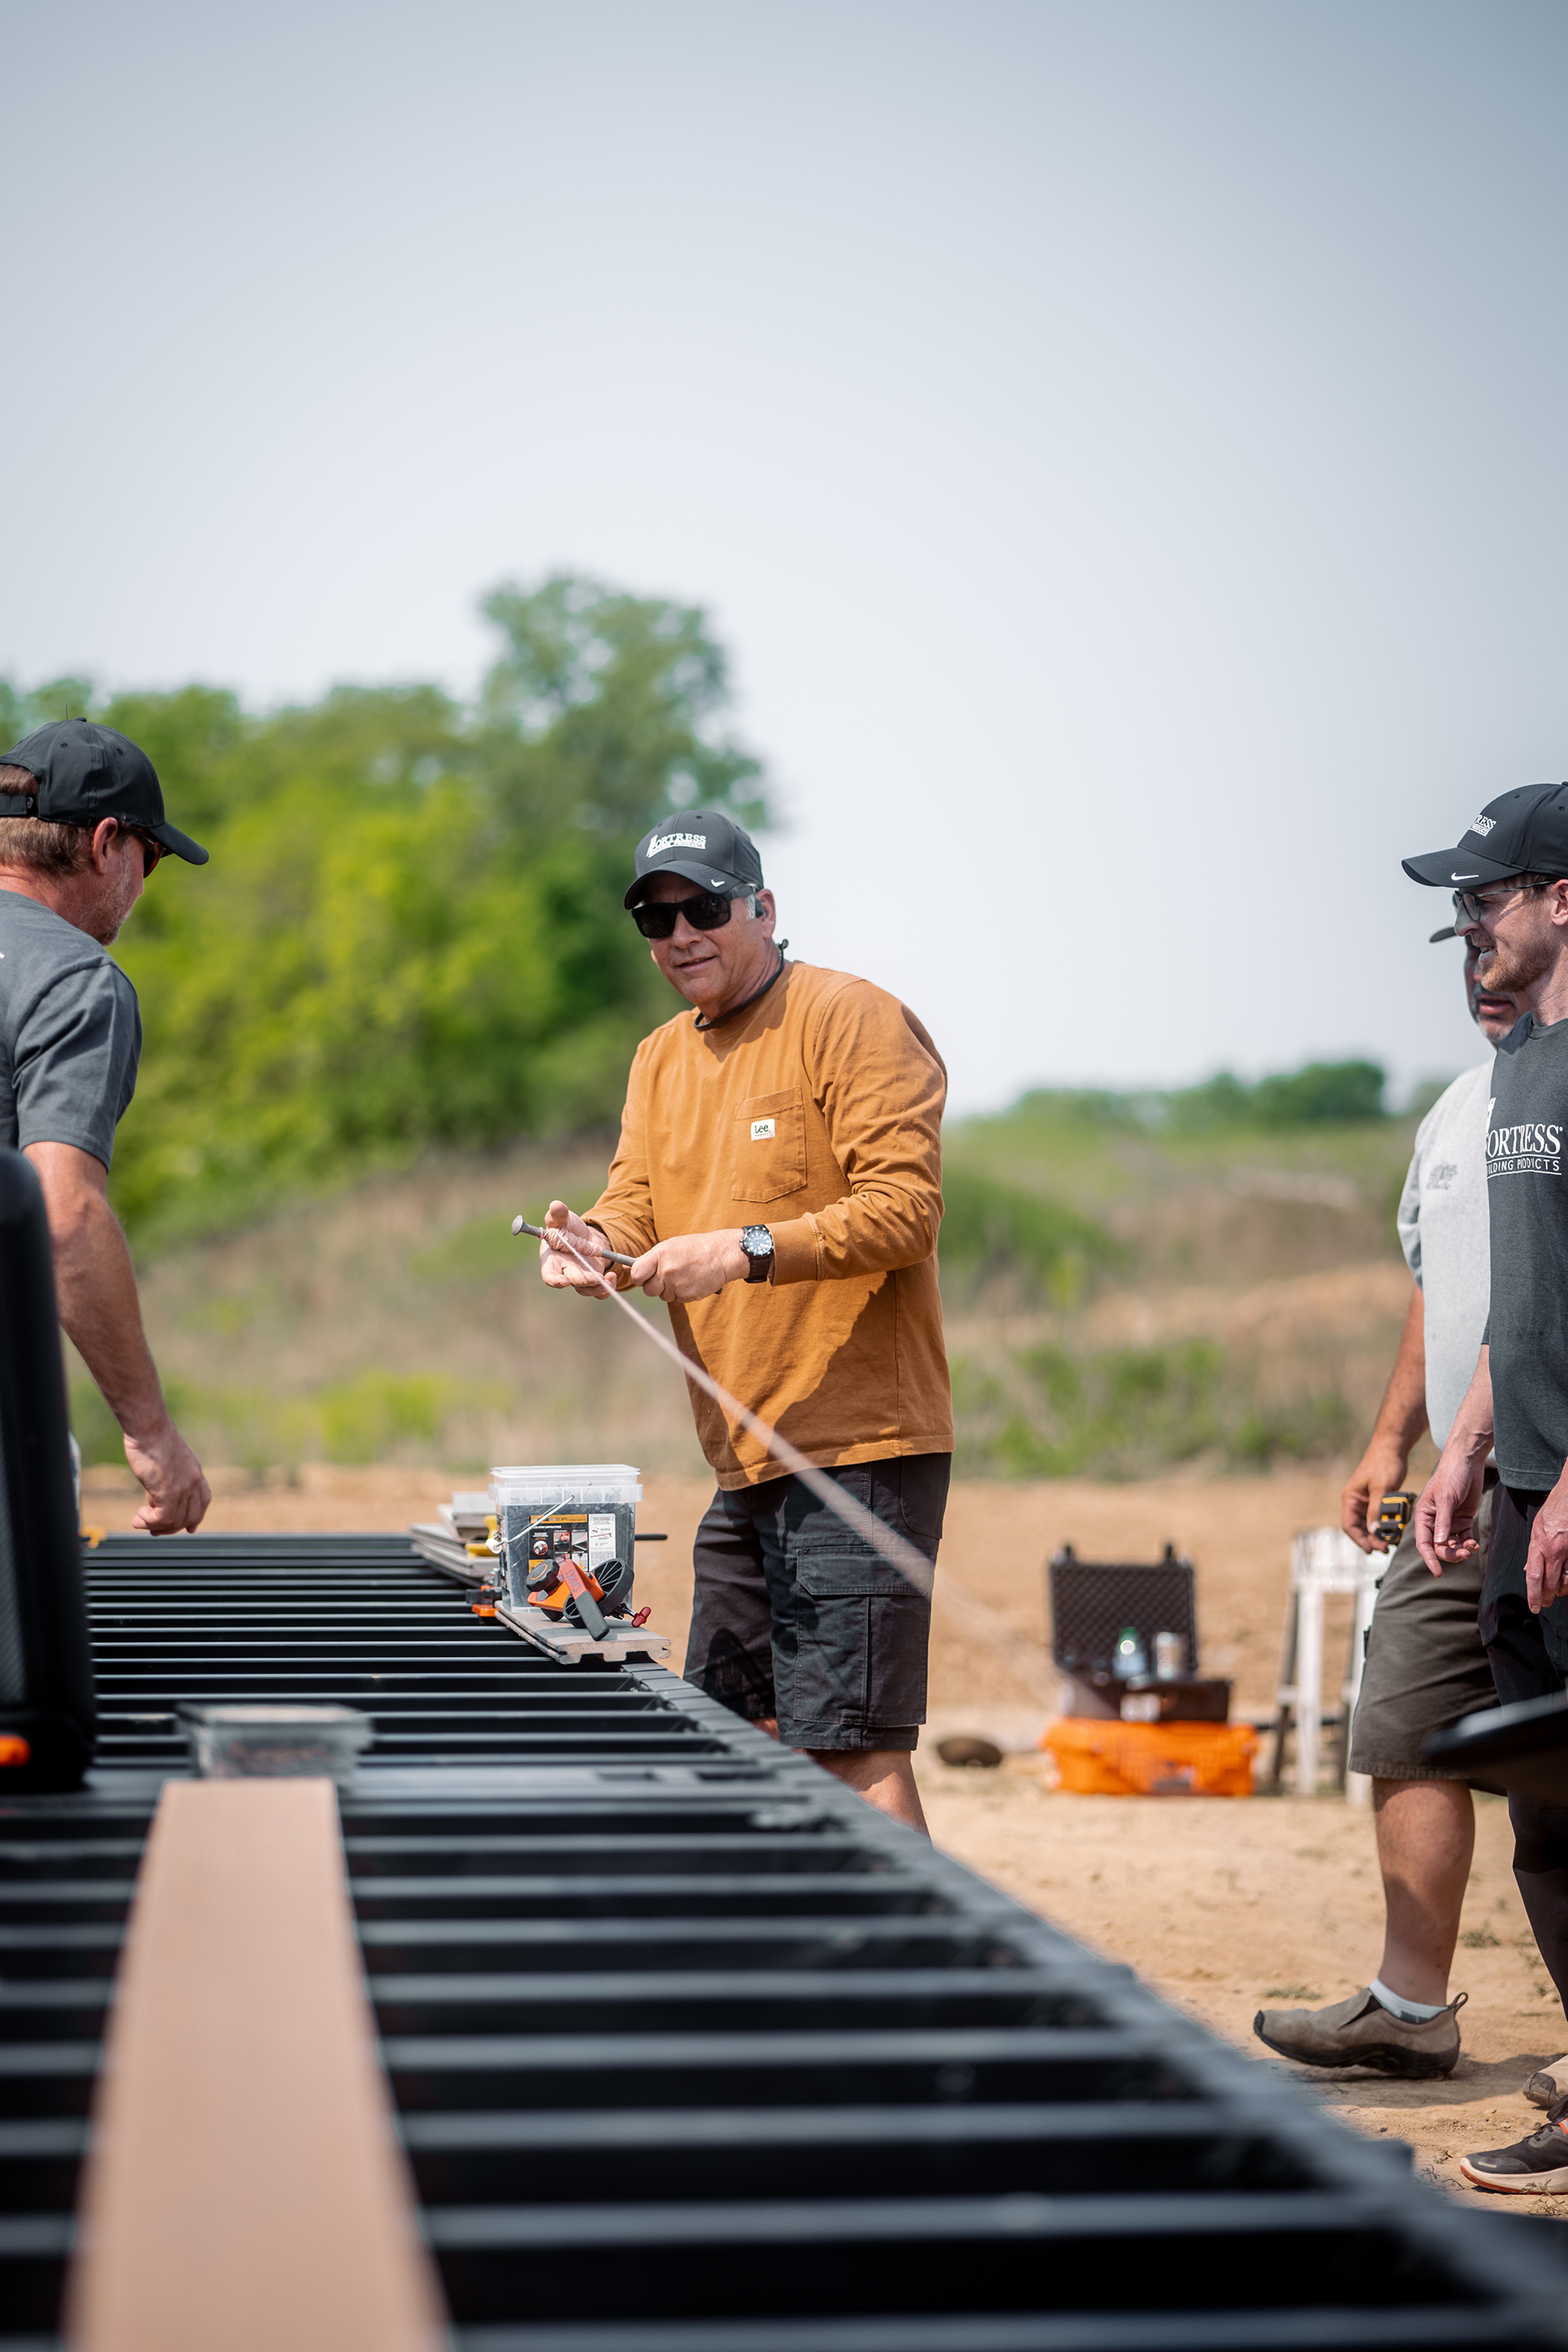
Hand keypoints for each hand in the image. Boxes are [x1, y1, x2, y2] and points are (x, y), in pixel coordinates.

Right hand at [124, 1421, 210, 1534]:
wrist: (149, 1429)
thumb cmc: (152, 1440)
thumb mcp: (166, 1464)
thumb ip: (167, 1482)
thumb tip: (156, 1502)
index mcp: (196, 1473)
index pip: (203, 1501)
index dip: (196, 1517)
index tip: (189, 1529)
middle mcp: (194, 1482)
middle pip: (190, 1516)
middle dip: (171, 1528)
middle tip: (152, 1529)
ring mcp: (184, 1488)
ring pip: (175, 1521)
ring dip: (154, 1526)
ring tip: (139, 1521)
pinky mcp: (170, 1492)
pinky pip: (163, 1518)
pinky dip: (150, 1522)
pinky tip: (139, 1516)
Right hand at [537, 1200, 614, 1297]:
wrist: (585, 1235)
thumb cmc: (568, 1228)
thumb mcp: (563, 1219)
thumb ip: (558, 1214)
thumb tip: (556, 1206)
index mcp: (552, 1259)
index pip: (548, 1274)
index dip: (554, 1280)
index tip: (563, 1281)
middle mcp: (564, 1271)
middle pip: (571, 1281)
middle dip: (583, 1281)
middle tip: (595, 1277)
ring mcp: (579, 1278)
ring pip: (586, 1289)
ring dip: (597, 1286)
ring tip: (609, 1277)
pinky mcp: (593, 1281)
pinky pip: (598, 1292)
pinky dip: (607, 1287)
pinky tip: (613, 1276)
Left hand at [628, 1229, 747, 1302]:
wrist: (723, 1254)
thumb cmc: (696, 1248)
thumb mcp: (670, 1246)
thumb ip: (650, 1259)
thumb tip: (629, 1269)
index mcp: (660, 1255)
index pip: (637, 1274)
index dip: (639, 1277)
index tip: (643, 1276)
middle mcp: (667, 1270)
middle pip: (648, 1290)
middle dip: (654, 1286)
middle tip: (666, 1276)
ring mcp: (677, 1284)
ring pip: (663, 1296)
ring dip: (669, 1290)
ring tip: (683, 1275)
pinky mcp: (687, 1295)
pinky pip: (677, 1299)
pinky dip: (682, 1293)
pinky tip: (691, 1281)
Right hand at [1341, 1439, 1409, 1554]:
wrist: (1393, 1447)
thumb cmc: (1384, 1464)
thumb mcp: (1381, 1488)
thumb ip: (1376, 1510)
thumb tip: (1374, 1531)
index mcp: (1351, 1498)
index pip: (1349, 1525)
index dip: (1359, 1540)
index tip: (1372, 1550)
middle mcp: (1357, 1502)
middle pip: (1359, 1528)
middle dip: (1371, 1540)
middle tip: (1386, 1549)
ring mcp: (1367, 1501)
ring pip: (1370, 1525)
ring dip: (1380, 1535)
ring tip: (1392, 1543)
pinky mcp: (1378, 1499)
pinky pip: (1380, 1518)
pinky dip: (1386, 1526)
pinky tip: (1396, 1531)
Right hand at [1414, 1449, 1485, 1576]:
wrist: (1467, 1462)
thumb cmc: (1451, 1476)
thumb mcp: (1446, 1498)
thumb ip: (1443, 1521)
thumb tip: (1441, 1543)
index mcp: (1423, 1516)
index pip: (1423, 1543)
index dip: (1429, 1558)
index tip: (1438, 1572)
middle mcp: (1434, 1522)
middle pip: (1439, 1547)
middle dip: (1451, 1554)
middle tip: (1466, 1553)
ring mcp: (1449, 1522)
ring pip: (1452, 1546)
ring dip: (1462, 1551)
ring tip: (1473, 1547)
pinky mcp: (1463, 1520)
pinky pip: (1464, 1539)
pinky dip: (1469, 1545)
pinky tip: (1475, 1544)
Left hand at [1525, 1472, 1567, 1612]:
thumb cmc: (1555, 1509)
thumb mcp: (1537, 1527)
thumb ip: (1534, 1550)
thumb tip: (1530, 1569)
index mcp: (1539, 1543)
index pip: (1534, 1576)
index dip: (1534, 1595)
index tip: (1535, 1606)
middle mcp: (1554, 1549)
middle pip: (1550, 1583)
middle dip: (1546, 1598)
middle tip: (1544, 1604)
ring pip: (1566, 1581)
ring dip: (1561, 1589)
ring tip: (1557, 1591)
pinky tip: (1567, 1579)